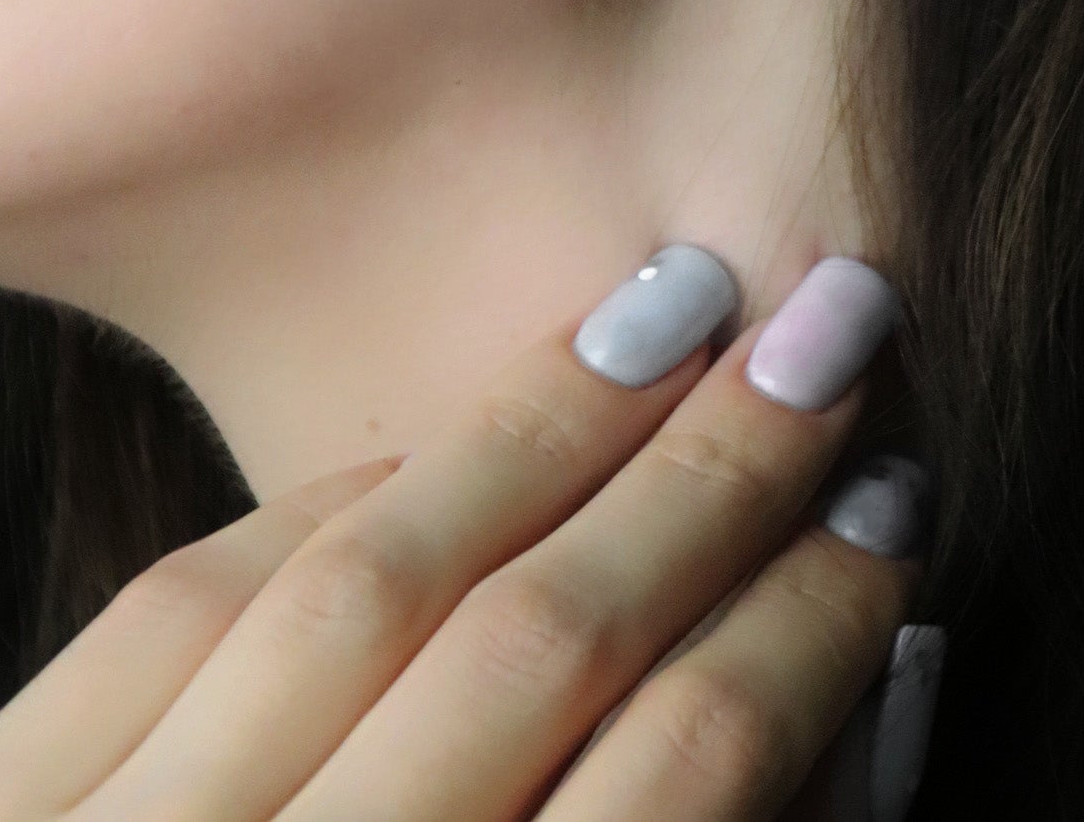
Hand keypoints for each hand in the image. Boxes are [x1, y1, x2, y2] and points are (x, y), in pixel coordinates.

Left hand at [0, 250, 930, 819]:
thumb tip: (870, 689)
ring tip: (676, 308)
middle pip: (531, 645)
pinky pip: (186, 593)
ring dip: (540, 426)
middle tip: (834, 332)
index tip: (897, 497)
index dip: (805, 621)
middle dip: (707, 474)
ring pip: (357, 579)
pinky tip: (461, 425)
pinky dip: (342, 492)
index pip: (675, 776)